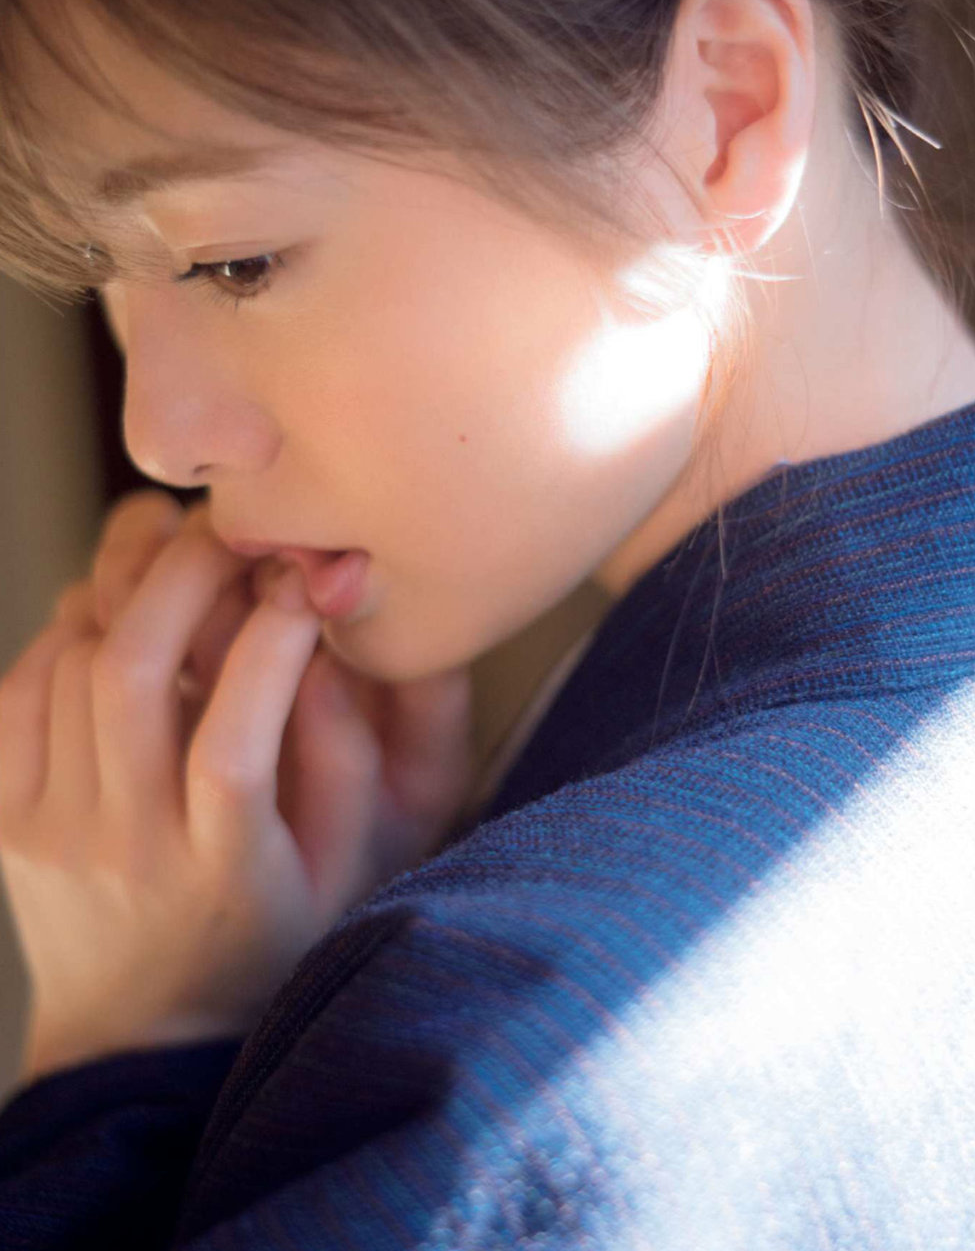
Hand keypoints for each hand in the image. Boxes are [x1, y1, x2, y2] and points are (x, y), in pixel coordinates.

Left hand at [0, 490, 475, 1088]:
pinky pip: (15, 692)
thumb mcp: (348, 869)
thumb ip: (346, 759)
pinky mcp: (5, 824)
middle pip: (132, 676)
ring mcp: (52, 837)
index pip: (235, 748)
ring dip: (127, 591)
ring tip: (180, 566)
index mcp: (227, 874)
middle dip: (187, 572)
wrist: (147, 1039)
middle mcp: (128, 854)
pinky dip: (63, 633)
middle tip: (232, 527)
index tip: (305, 582)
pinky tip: (114, 624)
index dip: (271, 645)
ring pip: (69, 665)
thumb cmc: (275, 937)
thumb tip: (326, 644)